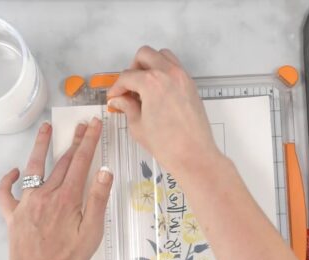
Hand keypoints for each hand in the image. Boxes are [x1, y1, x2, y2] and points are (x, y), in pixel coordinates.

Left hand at [0, 118, 112, 259]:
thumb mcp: (91, 232)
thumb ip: (97, 199)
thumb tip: (104, 171)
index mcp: (67, 198)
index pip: (81, 161)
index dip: (89, 140)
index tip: (94, 124)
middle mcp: (45, 195)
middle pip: (62, 161)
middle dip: (74, 141)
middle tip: (81, 124)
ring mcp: (26, 203)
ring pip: (34, 167)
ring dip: (40, 146)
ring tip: (45, 128)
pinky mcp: (12, 214)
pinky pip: (5, 193)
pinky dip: (8, 180)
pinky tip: (14, 171)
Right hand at [107, 46, 221, 175]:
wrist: (193, 155)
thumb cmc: (169, 145)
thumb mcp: (138, 126)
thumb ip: (127, 107)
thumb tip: (119, 100)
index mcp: (152, 82)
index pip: (127, 76)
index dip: (116, 87)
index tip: (114, 96)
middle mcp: (168, 74)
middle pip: (144, 55)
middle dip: (133, 68)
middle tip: (128, 87)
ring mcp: (182, 77)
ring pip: (162, 55)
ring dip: (150, 65)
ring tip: (143, 85)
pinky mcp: (190, 85)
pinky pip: (175, 67)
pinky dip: (164, 71)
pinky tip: (157, 90)